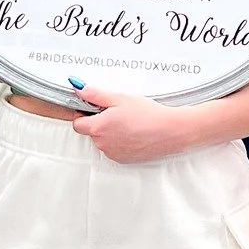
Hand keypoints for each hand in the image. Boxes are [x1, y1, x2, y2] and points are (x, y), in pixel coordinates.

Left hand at [68, 85, 190, 163]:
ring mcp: (113, 153)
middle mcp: (102, 144)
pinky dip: (120, 141)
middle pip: (91, 132)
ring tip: (128, 122)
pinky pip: (114, 149)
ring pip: (103, 141)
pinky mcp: (123, 159)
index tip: (94, 108)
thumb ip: (95, 94)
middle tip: (117, 112)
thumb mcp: (119, 98)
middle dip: (99, 122)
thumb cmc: (147, 114)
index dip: (84, 114)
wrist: (170, 131)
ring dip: (110, 132)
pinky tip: (133, 132)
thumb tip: (79, 89)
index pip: (77, 124)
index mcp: (98, 128)